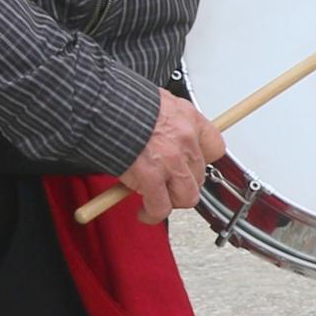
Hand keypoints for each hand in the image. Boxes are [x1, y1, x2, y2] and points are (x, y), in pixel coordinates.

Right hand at [115, 94, 222, 223]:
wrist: (101, 105)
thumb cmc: (122, 101)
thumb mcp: (156, 103)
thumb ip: (167, 122)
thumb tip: (165, 136)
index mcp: (189, 118)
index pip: (215, 148)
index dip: (202, 160)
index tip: (191, 164)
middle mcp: (185, 140)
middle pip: (199, 175)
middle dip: (182, 182)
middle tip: (166, 183)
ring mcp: (171, 161)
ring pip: (186, 196)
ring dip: (172, 200)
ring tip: (158, 199)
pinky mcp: (151, 178)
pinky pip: (160, 207)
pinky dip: (152, 213)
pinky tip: (144, 212)